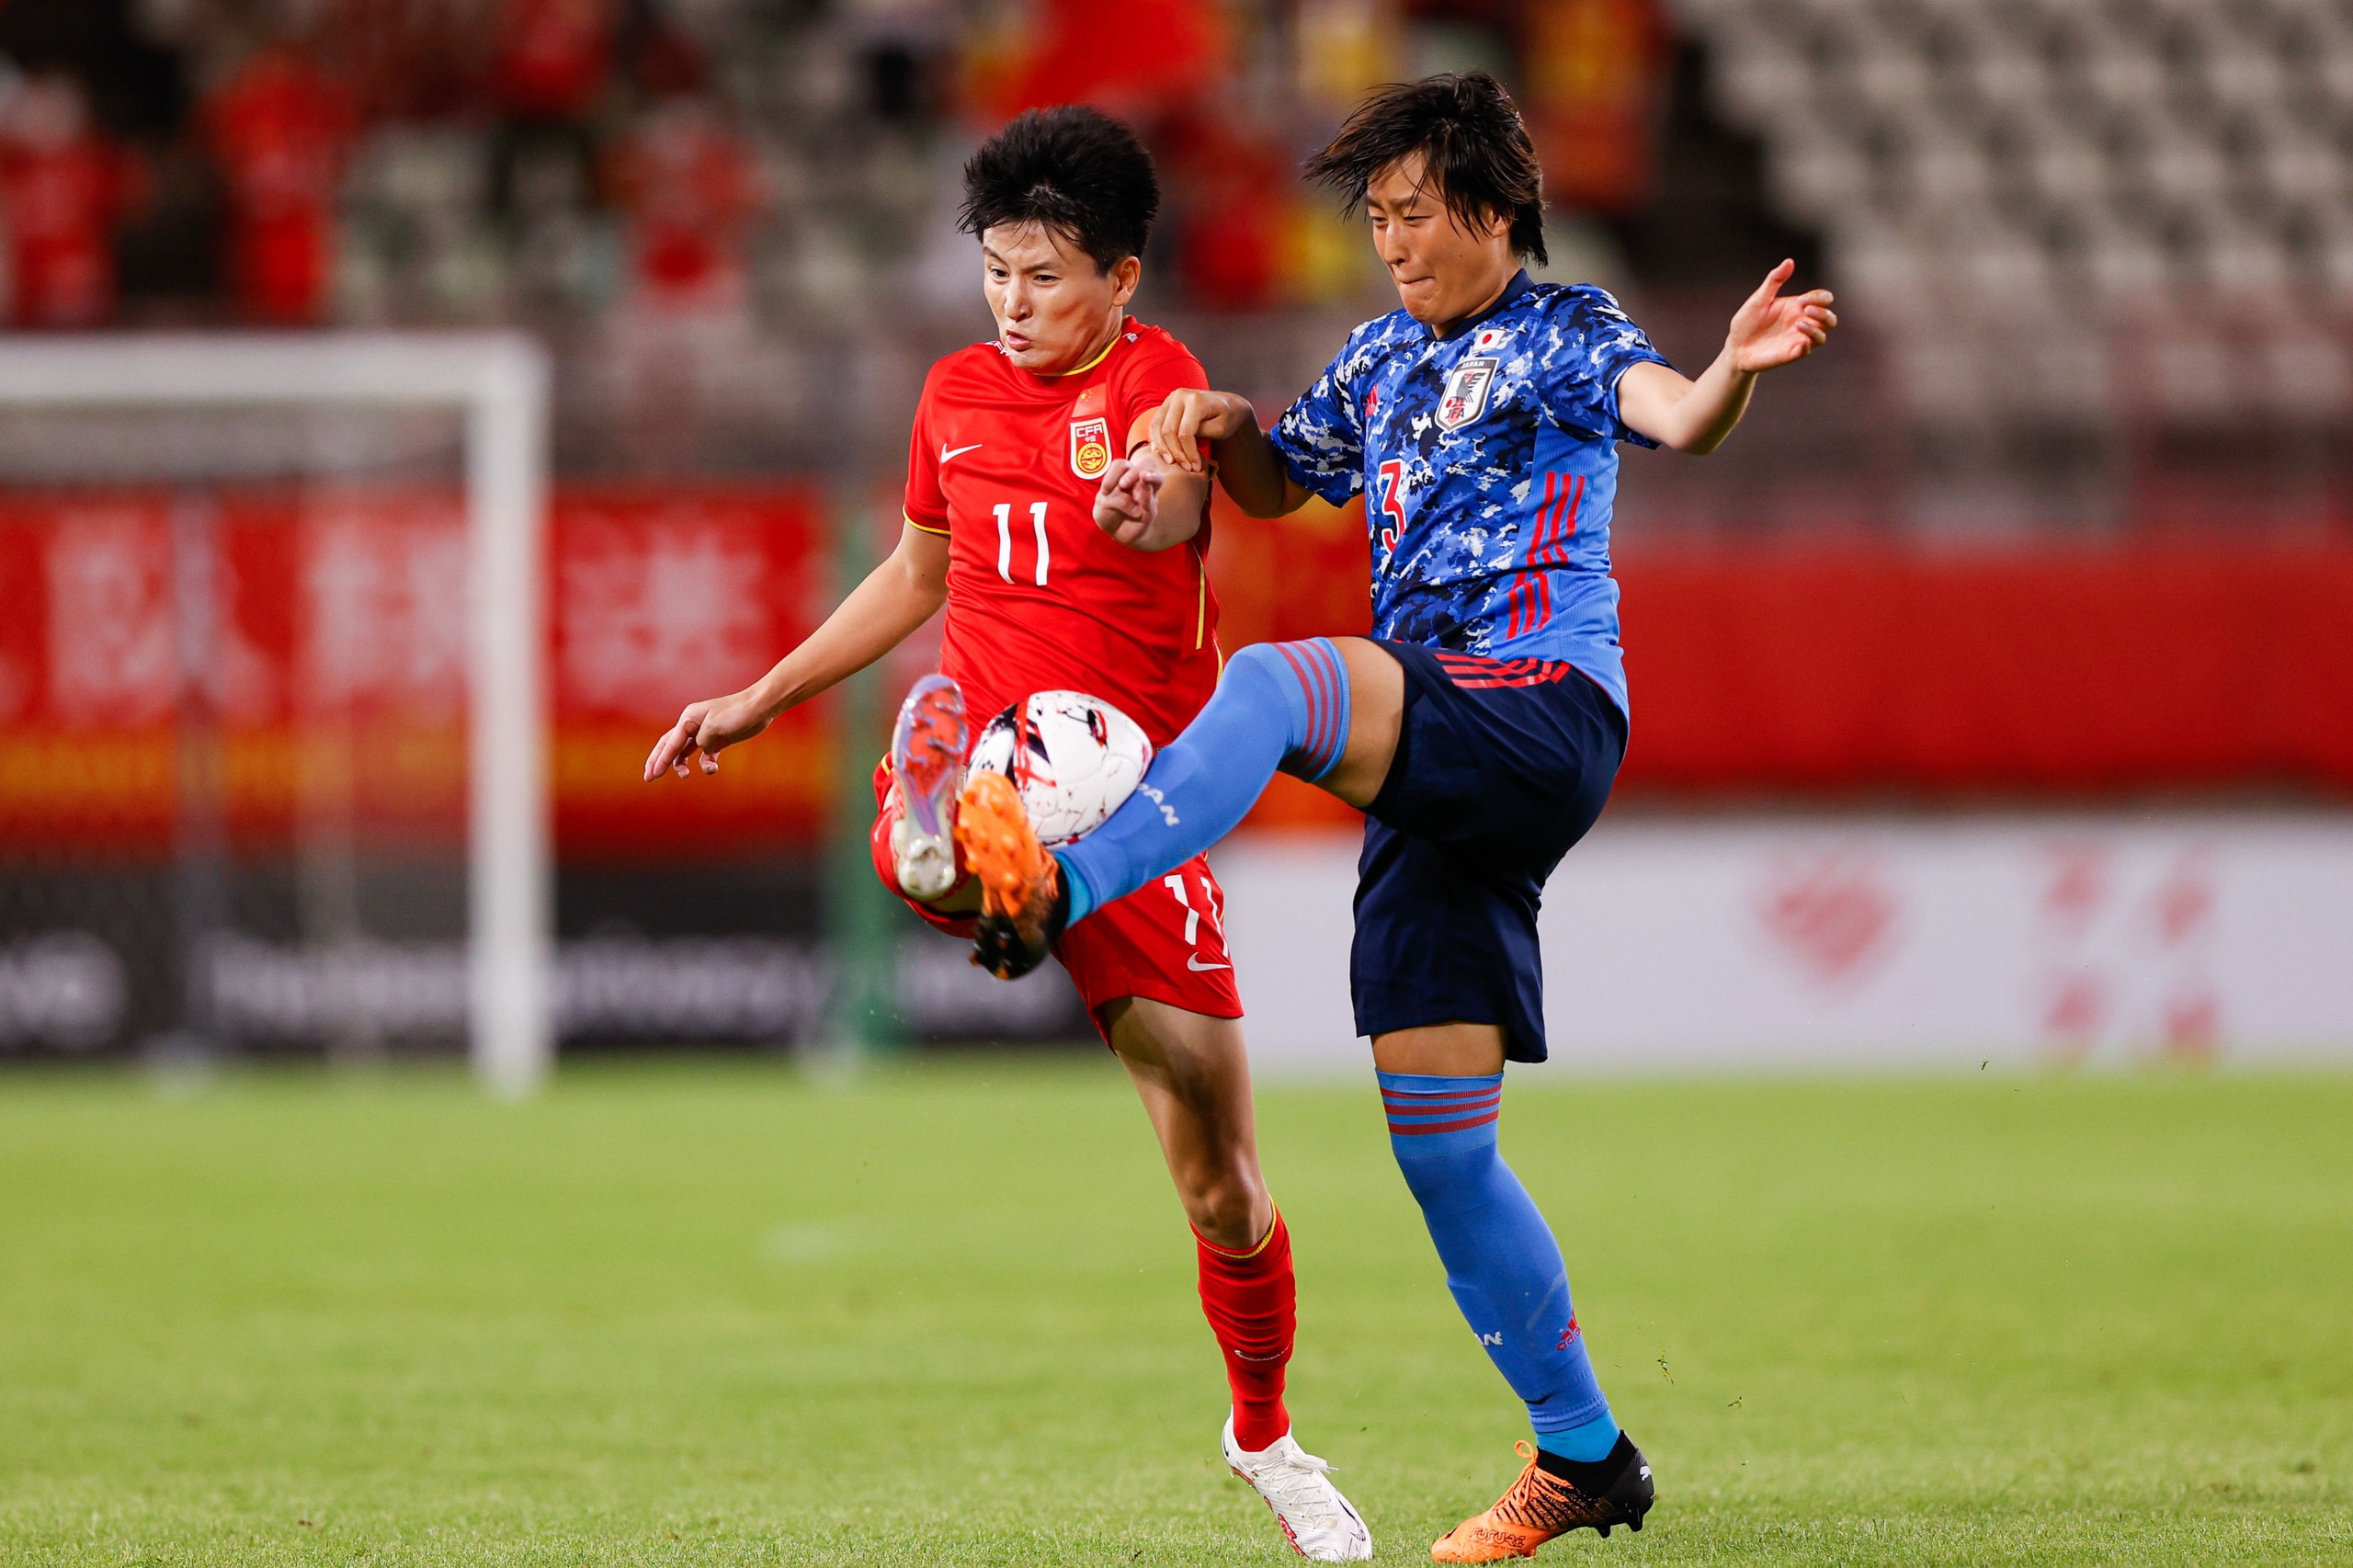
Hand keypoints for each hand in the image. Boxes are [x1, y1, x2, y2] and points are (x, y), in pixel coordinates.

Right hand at [643, 689, 772, 779]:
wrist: (760, 708)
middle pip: (670, 746)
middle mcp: (693, 725)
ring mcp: (705, 733)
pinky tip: (712, 768)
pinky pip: (705, 756)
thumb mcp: (715, 726)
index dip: (661, 760)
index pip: (670, 742)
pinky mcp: (718, 740)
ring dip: (682, 765)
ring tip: (685, 776)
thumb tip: (700, 749)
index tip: (652, 775)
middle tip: (649, 778)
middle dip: (659, 761)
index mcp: (688, 718)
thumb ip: (702, 741)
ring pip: (685, 752)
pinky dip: (706, 764)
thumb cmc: (737, 713)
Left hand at [1093, 451, 1164, 545]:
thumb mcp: (1102, 501)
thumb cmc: (1109, 512)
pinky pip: (1151, 502)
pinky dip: (1146, 497)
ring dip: (1150, 477)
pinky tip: (1139, 503)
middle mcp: (1141, 482)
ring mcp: (1149, 496)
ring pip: (1157, 478)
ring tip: (1143, 478)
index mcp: (1126, 475)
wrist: (1115, 533)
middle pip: (1147, 464)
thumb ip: (1112, 493)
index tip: (1104, 491)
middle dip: (1135, 471)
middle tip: (1122, 484)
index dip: (1112, 474)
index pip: (1122, 465)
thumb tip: (1128, 489)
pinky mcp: (1150, 512)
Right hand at [1148, 388, 1254, 473]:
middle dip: (1175, 453)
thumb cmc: (1228, 417)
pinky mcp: (1166, 404)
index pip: (1185, 432)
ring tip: (1172, 463)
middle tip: (1185, 468)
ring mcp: (1171, 398)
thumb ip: (1202, 433)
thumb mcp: (1221, 428)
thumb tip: (1182, 444)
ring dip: (1162, 448)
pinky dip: (1156, 439)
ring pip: (1157, 427)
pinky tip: (1162, 453)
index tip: (1195, 468)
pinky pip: (1155, 424)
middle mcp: (1180, 395)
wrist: (1227, 404)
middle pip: (1168, 431)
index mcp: (1195, 399)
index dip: (1188, 453)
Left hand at [1726, 259, 1836, 374]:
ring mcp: (1797, 339)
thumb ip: (1774, 280)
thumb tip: (1789, 261)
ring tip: (1799, 324)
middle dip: (1824, 313)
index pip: (1822, 299)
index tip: (1803, 300)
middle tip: (1807, 309)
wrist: (1735, 346)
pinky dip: (1807, 345)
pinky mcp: (1790, 354)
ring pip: (1822, 336)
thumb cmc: (1747, 322)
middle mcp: (1801, 323)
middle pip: (1829, 319)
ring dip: (1817, 329)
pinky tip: (1799, 341)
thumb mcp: (1759, 298)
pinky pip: (1806, 350)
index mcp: (1797, 307)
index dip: (1820, 297)